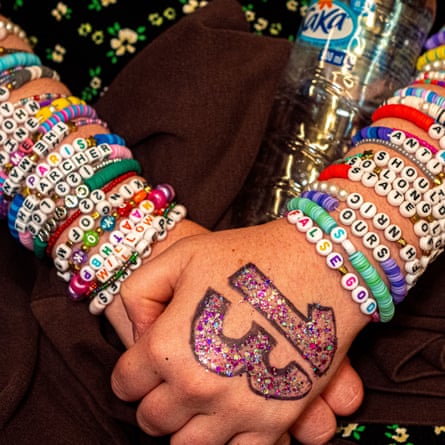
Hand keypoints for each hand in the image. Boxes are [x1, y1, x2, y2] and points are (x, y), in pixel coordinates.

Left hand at [112, 219, 367, 444]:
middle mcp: (197, 386)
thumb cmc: (246, 256)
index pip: (125, 384)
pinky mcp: (273, 421)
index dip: (129, 374)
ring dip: (186, 425)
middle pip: (153, 419)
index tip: (141, 366)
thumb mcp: (180, 255)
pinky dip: (226, 441)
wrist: (317, 265)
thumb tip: (138, 335)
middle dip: (155, 400)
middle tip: (170, 380)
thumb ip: (139, 293)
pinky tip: (228, 418)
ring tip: (198, 399)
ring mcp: (236, 410)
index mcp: (167, 346)